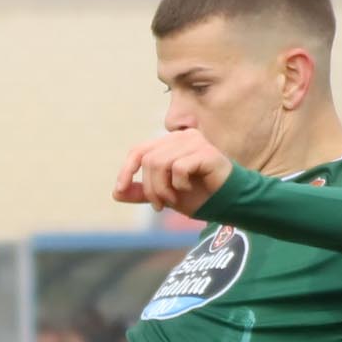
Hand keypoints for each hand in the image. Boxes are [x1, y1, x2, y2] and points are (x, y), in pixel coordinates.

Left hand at [111, 130, 233, 215]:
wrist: (226, 202)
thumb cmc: (198, 195)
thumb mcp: (164, 195)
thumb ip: (142, 192)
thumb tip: (115, 193)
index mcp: (169, 143)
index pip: (138, 150)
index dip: (126, 170)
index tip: (119, 189)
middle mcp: (181, 137)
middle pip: (148, 160)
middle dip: (150, 188)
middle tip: (160, 205)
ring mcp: (195, 142)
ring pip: (160, 163)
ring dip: (163, 189)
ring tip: (173, 199)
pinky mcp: (206, 152)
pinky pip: (179, 168)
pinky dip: (179, 185)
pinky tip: (189, 189)